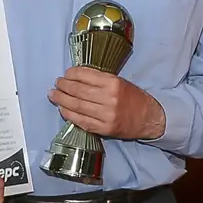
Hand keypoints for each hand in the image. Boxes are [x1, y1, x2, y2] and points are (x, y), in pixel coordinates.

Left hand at [48, 66, 165, 140]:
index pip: (86, 76)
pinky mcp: (104, 128)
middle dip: (64, 86)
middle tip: (57, 84)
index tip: (66, 73)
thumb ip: (100, 80)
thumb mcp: (120, 82)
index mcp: (114, 83)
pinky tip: (62, 109)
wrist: (149, 118)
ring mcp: (106, 115)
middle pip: (78, 91)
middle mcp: (109, 98)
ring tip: (54, 95)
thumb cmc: (133, 98)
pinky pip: (81, 121)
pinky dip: (69, 115)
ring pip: (77, 106)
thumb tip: (76, 77)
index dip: (72, 74)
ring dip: (62, 100)